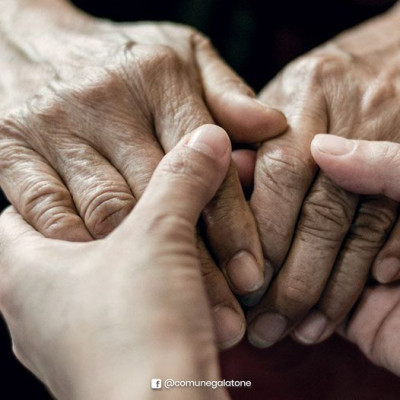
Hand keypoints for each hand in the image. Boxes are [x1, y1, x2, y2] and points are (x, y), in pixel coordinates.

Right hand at [0, 0, 286, 345]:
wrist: (33, 42)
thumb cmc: (122, 56)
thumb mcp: (183, 57)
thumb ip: (226, 93)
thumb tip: (271, 126)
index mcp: (157, 77)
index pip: (206, 160)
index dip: (233, 221)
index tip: (252, 272)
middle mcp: (104, 100)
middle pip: (159, 197)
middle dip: (196, 262)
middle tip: (226, 312)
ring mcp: (53, 125)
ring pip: (107, 211)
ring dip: (142, 269)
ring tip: (179, 313)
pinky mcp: (9, 148)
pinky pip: (45, 210)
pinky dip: (78, 248)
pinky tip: (107, 278)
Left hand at [0, 125, 231, 399]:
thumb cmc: (140, 333)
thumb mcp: (160, 239)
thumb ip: (181, 181)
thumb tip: (209, 138)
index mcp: (23, 273)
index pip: (19, 208)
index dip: (52, 182)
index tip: (89, 167)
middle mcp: (36, 309)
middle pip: (59, 244)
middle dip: (98, 218)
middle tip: (133, 194)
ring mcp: (67, 340)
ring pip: (91, 280)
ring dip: (127, 258)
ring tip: (161, 237)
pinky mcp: (104, 359)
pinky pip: (117, 310)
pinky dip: (143, 291)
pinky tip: (175, 281)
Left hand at [247, 5, 399, 346]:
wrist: (395, 60)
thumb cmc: (326, 85)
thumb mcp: (283, 100)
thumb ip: (254, 141)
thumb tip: (225, 178)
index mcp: (303, 106)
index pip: (279, 178)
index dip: (262, 233)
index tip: (239, 280)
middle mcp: (346, 128)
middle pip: (318, 214)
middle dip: (288, 275)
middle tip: (261, 322)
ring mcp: (386, 151)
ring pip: (354, 234)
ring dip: (323, 291)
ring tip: (293, 330)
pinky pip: (391, 235)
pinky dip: (363, 277)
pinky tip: (335, 315)